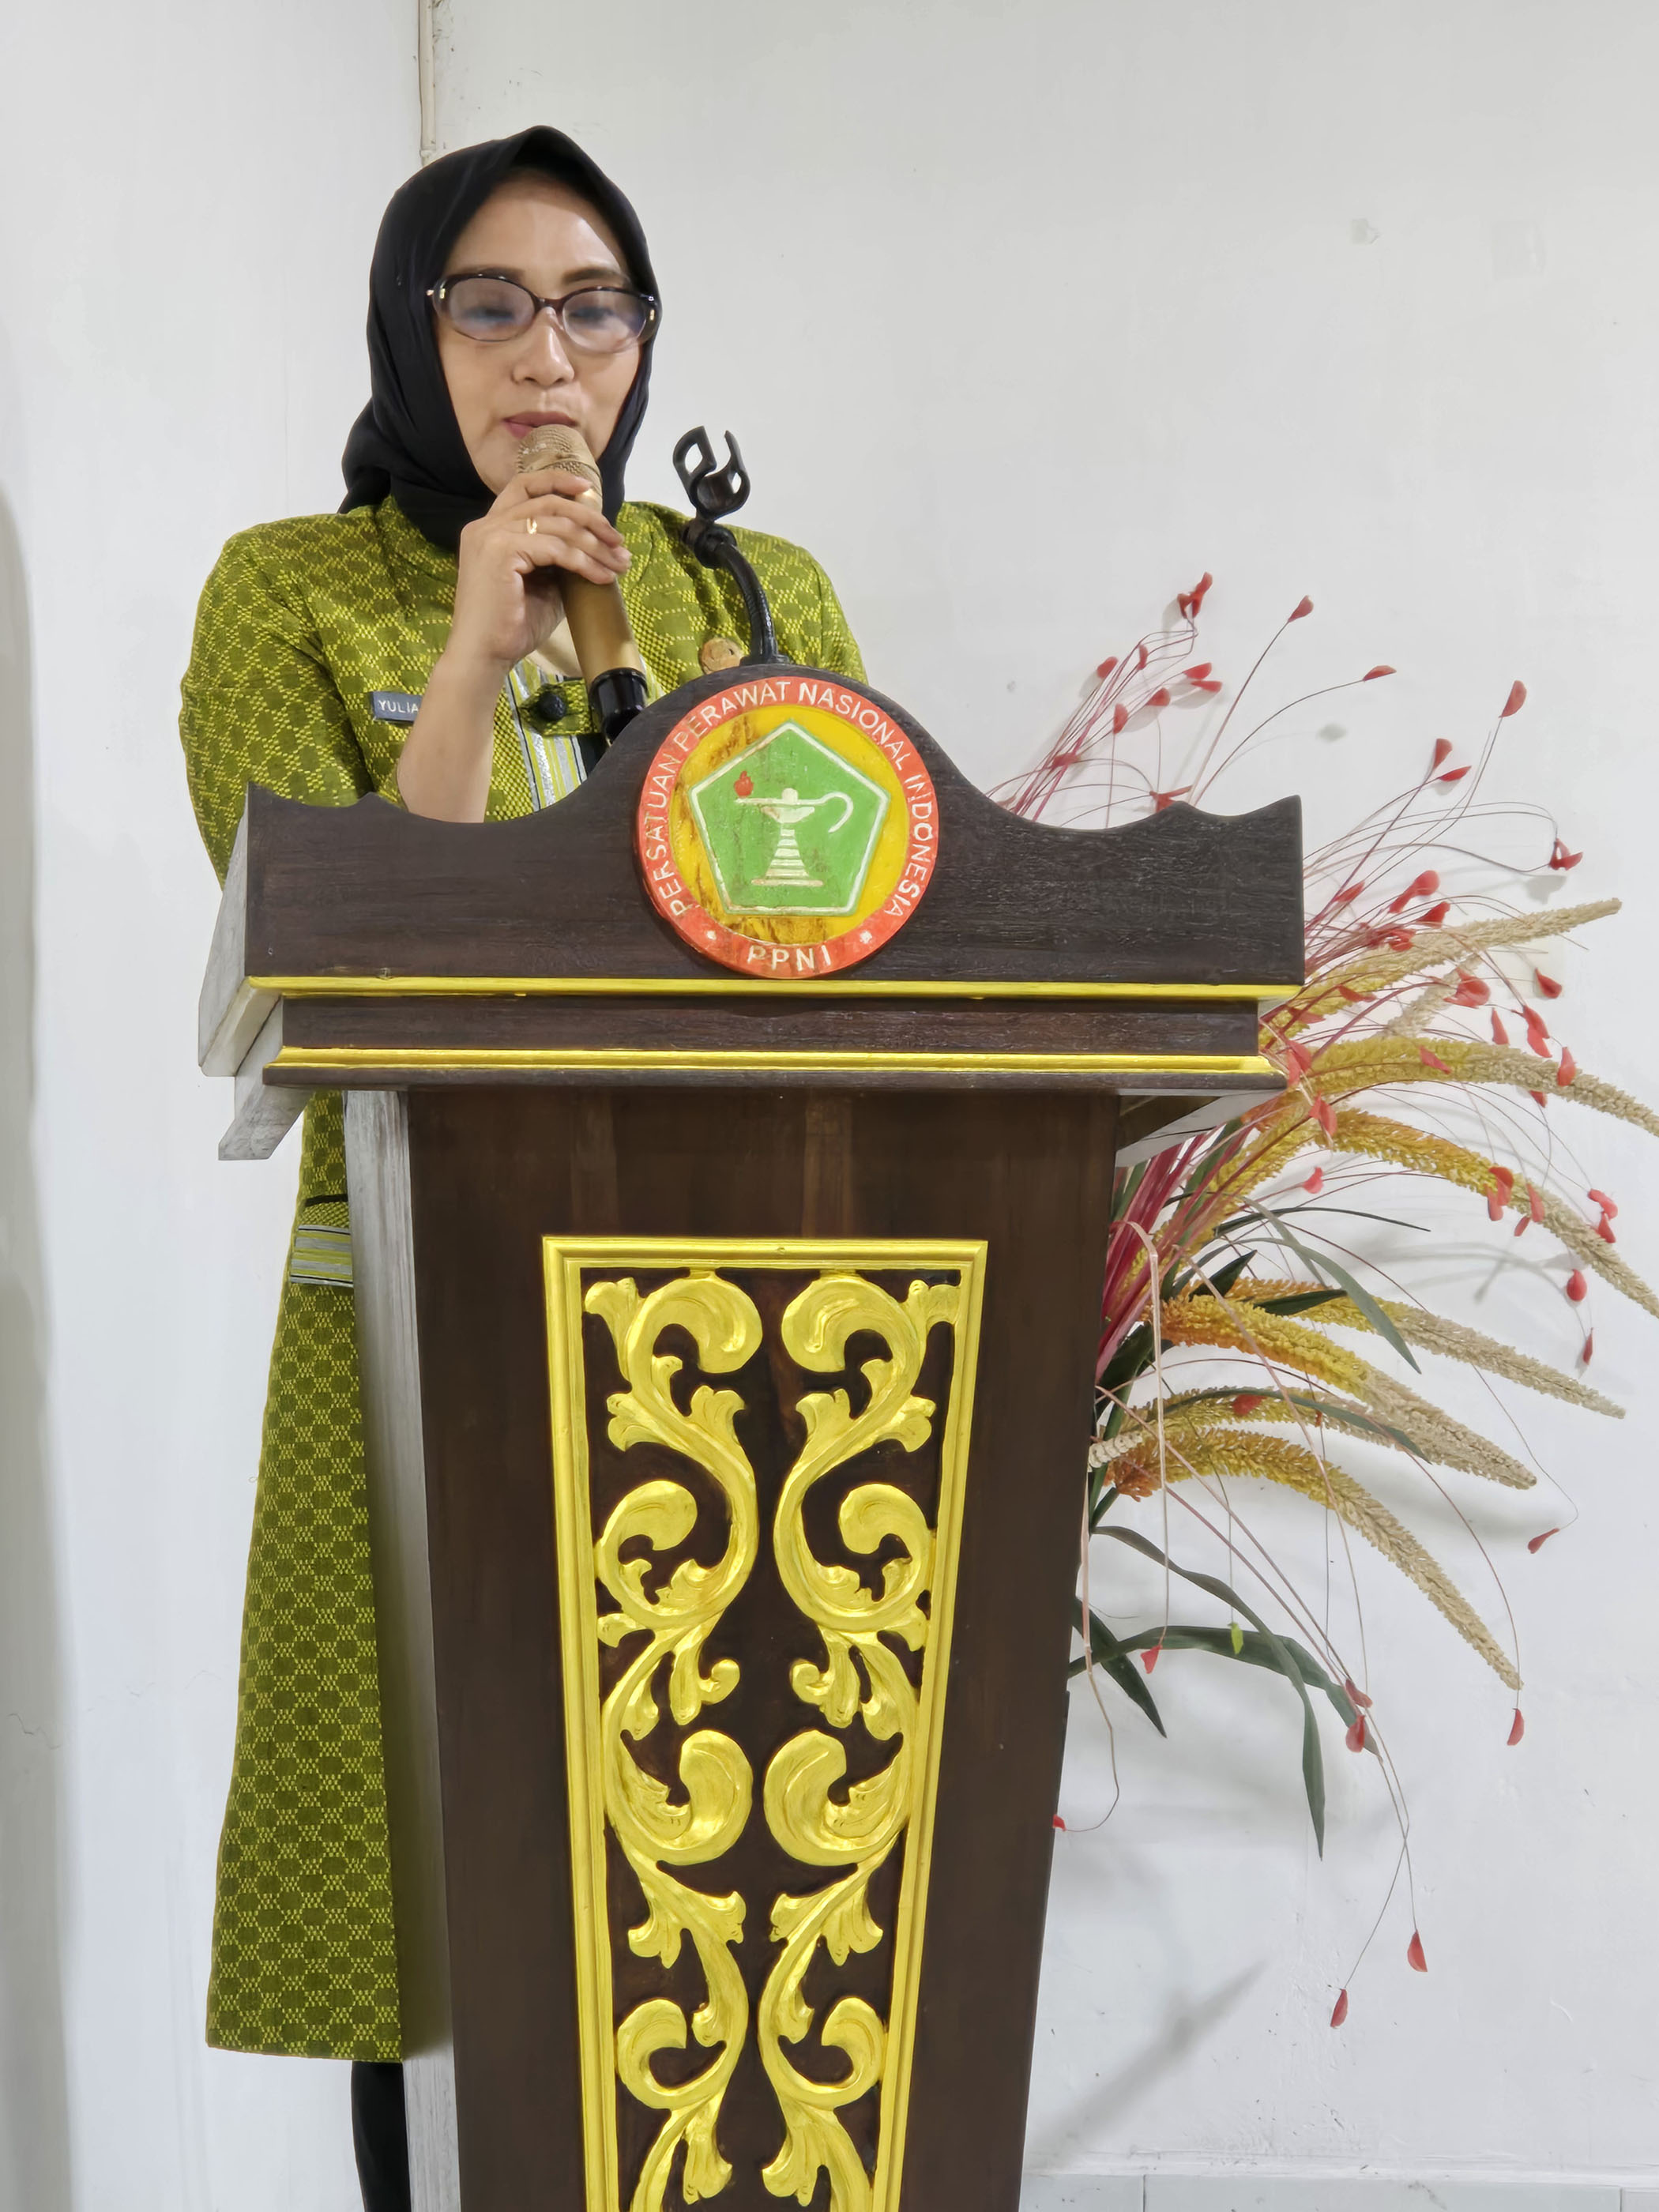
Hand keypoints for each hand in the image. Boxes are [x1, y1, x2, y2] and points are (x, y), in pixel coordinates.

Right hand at [446, 465, 630, 675]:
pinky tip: (602, 577)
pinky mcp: (500, 551)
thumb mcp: (542, 584)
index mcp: (490, 529)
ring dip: (594, 544)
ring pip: (556, 525)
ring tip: (618, 563)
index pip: (523, 488)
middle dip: (590, 519)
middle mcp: (485, 525)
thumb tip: (594, 545)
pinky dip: (583, 561)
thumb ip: (558, 558)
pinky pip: (554, 548)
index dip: (556, 481)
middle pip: (547, 503)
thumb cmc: (512, 627)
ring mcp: (490, 535)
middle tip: (618, 541)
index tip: (587, 489)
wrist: (484, 655)